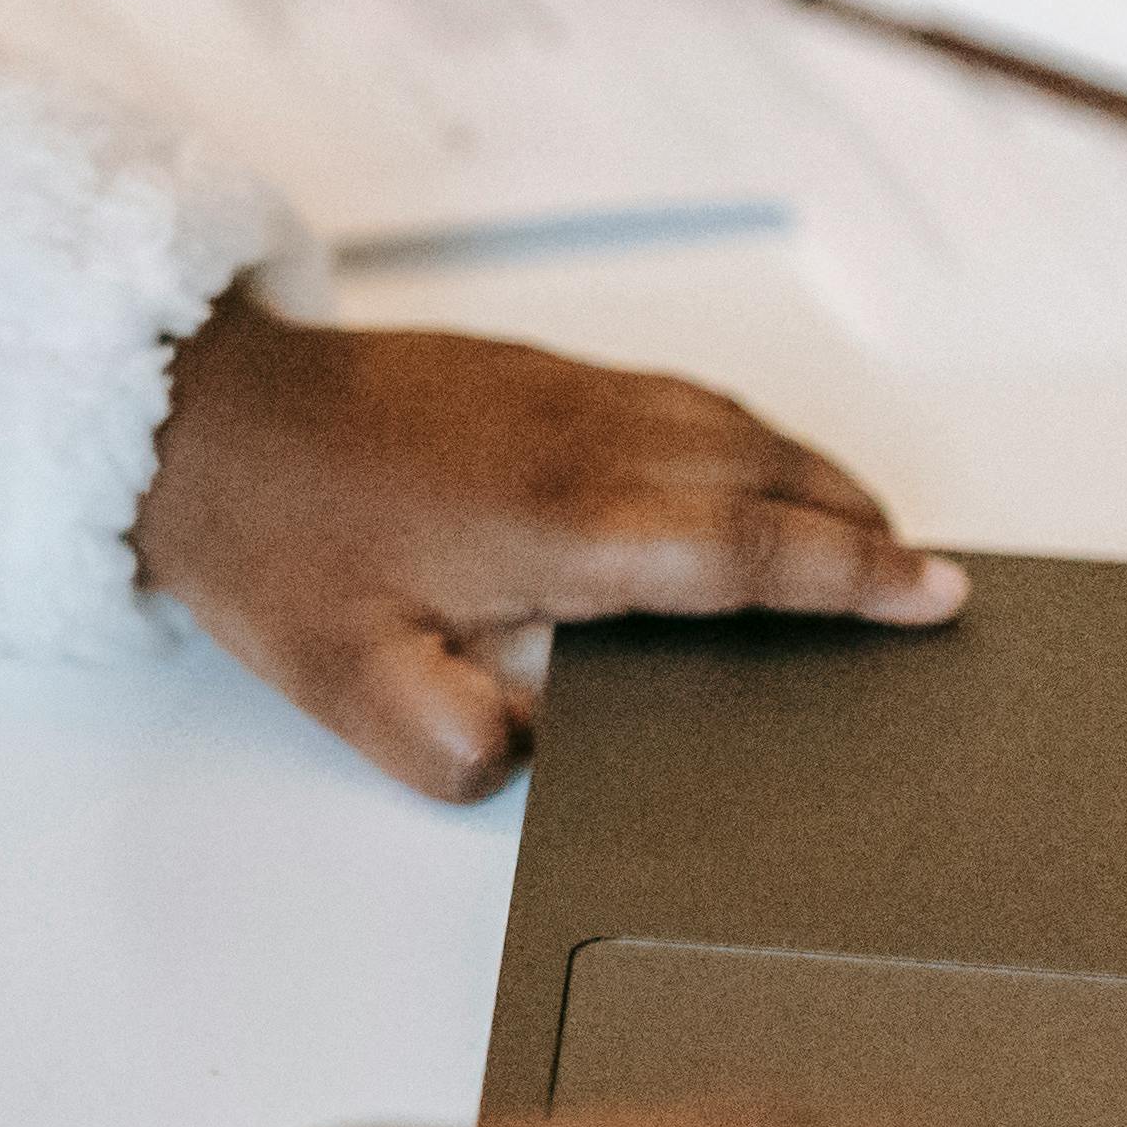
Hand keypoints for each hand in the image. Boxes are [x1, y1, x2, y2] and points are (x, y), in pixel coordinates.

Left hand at [131, 291, 961, 800]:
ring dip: (808, 472)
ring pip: (727, 423)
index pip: (749, 552)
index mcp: (562, 524)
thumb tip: (539, 756)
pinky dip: (741, 432)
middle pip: (765, 475)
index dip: (852, 576)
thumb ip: (461, 745)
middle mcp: (582, 441)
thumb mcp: (348, 683)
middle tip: (929, 576)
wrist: (194, 411)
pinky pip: (674, 396)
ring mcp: (558, 393)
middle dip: (858, 525)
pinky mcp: (527, 370)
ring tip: (863, 526)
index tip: (931, 595)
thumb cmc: (266, 537)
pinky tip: (747, 462)